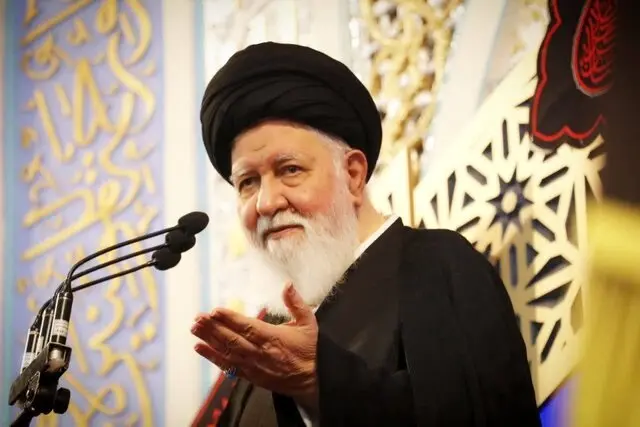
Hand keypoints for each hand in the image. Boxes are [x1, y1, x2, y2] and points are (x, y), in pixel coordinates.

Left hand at [191, 283, 318, 408]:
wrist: (312, 380)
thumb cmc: (309, 349)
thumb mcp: (308, 323)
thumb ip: (296, 303)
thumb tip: (287, 284)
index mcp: (273, 337)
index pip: (247, 327)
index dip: (230, 319)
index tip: (215, 310)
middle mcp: (260, 352)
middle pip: (233, 339)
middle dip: (213, 328)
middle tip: (198, 318)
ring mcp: (254, 365)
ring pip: (227, 352)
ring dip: (209, 340)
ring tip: (195, 329)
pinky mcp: (250, 376)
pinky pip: (228, 366)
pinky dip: (213, 358)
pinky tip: (200, 348)